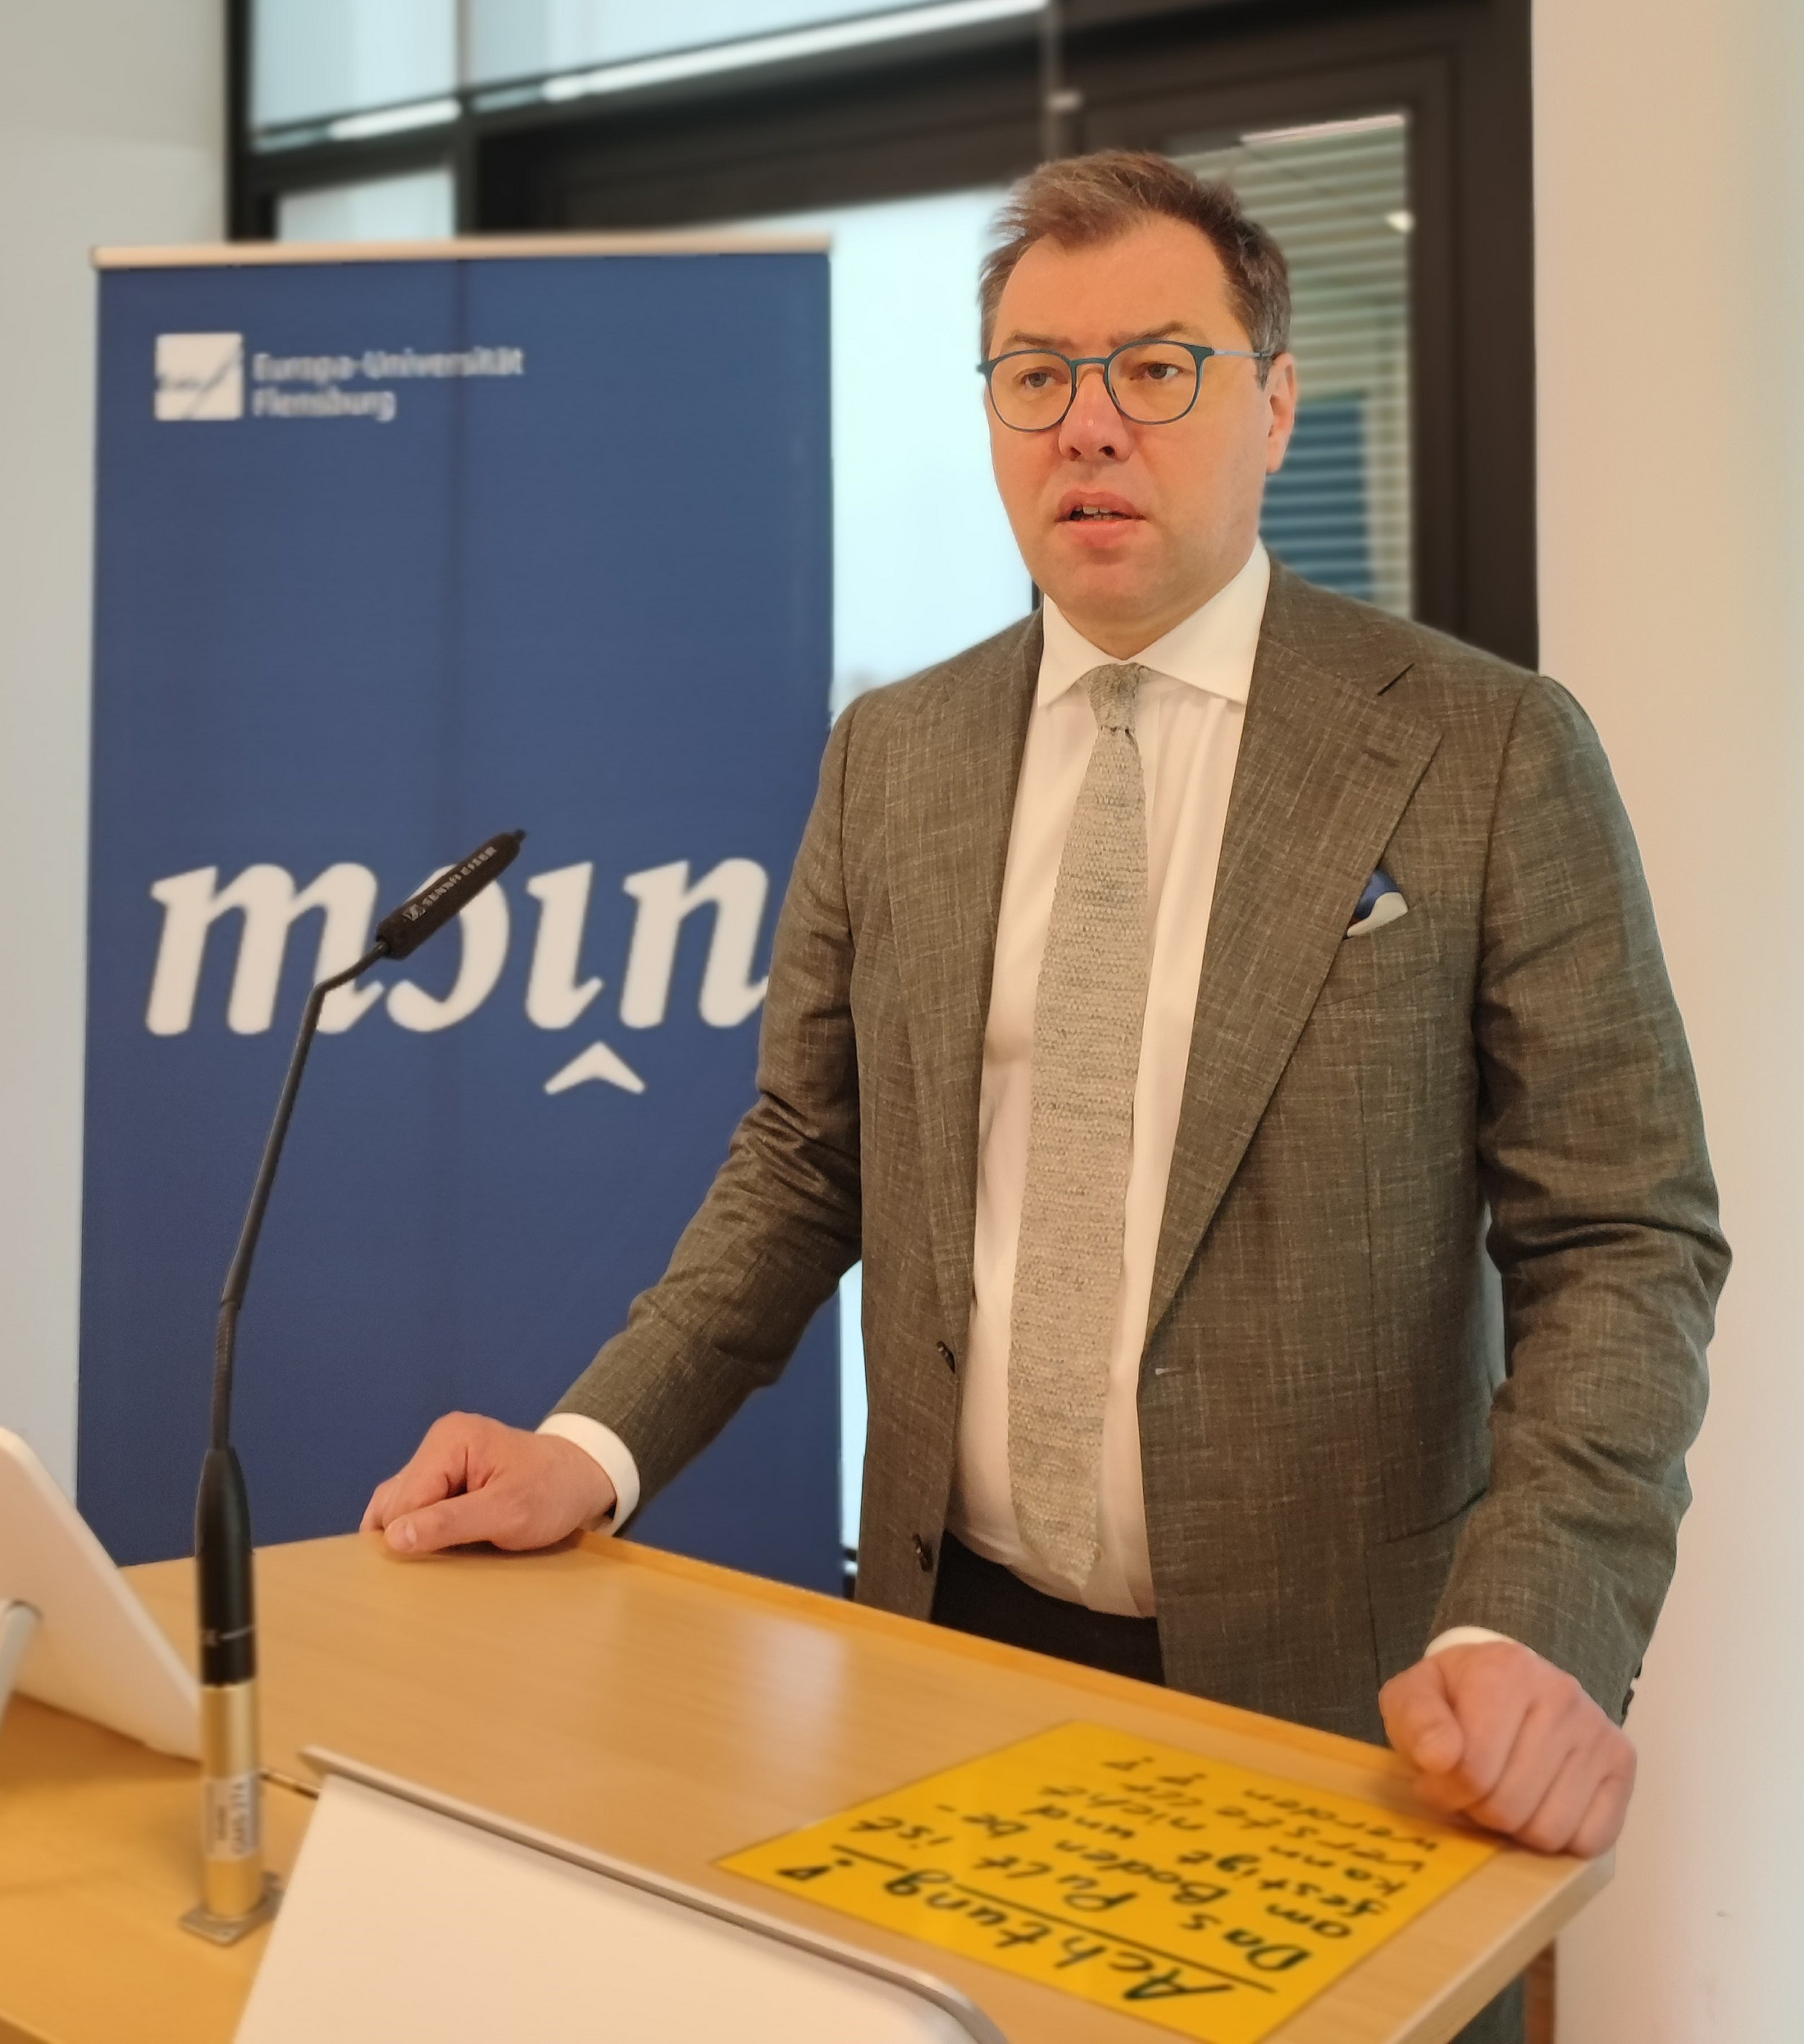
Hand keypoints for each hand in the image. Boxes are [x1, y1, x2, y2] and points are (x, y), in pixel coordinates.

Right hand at [361, 1412, 616, 1555]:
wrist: (583, 1480)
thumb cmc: (554, 1492)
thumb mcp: (509, 1513)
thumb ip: (451, 1523)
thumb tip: (393, 1538)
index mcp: (450, 1440)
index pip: (404, 1499)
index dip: (412, 1538)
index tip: (434, 1567)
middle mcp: (437, 1444)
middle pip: (395, 1503)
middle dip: (410, 1537)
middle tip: (442, 1563)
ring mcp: (438, 1462)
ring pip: (398, 1509)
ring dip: (415, 1538)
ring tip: (444, 1556)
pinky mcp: (443, 1480)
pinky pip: (415, 1511)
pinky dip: (423, 1533)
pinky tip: (442, 1549)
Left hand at [1379, 1640, 1635, 1855]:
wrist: (1504, 1681)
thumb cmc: (1454, 1698)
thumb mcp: (1413, 1698)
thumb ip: (1417, 1722)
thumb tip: (1440, 1759)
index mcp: (1507, 1670)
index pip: (1471, 1769)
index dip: (1444, 1791)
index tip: (1436, 1779)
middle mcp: (1563, 1694)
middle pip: (1509, 1806)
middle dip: (1479, 1811)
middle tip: (1470, 1790)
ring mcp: (1599, 1729)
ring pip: (1550, 1830)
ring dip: (1516, 1829)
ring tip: (1503, 1794)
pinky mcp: (1622, 1763)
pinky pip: (1592, 1840)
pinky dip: (1560, 1839)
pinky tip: (1540, 1805)